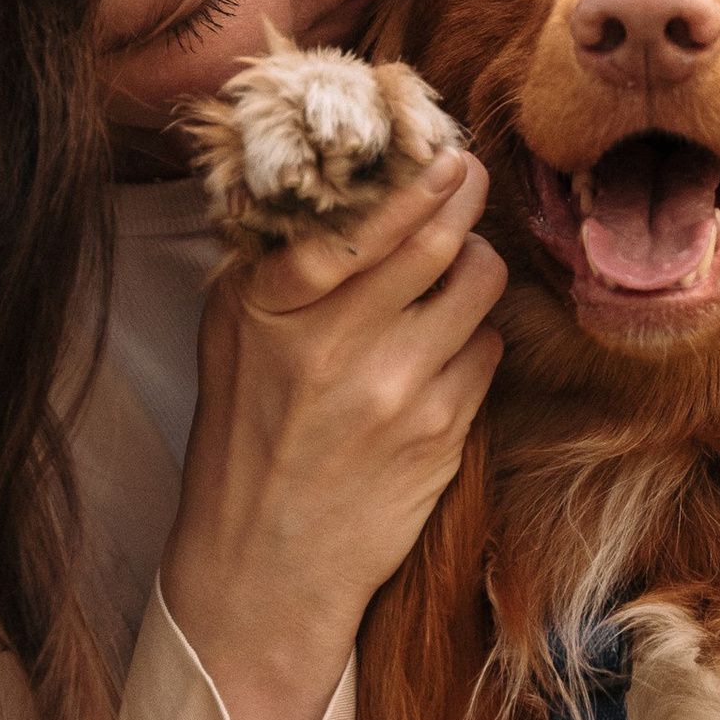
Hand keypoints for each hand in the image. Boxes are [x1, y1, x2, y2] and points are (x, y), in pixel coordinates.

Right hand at [162, 152, 505, 719]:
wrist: (266, 568)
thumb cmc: (246, 442)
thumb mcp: (231, 341)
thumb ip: (274, 264)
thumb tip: (332, 189)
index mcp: (275, 312)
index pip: (359, 222)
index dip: (411, 180)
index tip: (439, 151)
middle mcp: (337, 347)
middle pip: (438, 239)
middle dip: (464, 193)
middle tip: (468, 174)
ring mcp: (398, 393)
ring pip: (478, 288)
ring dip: (477, 265)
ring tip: (455, 270)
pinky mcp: (444, 435)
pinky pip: (488, 352)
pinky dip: (476, 339)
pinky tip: (445, 352)